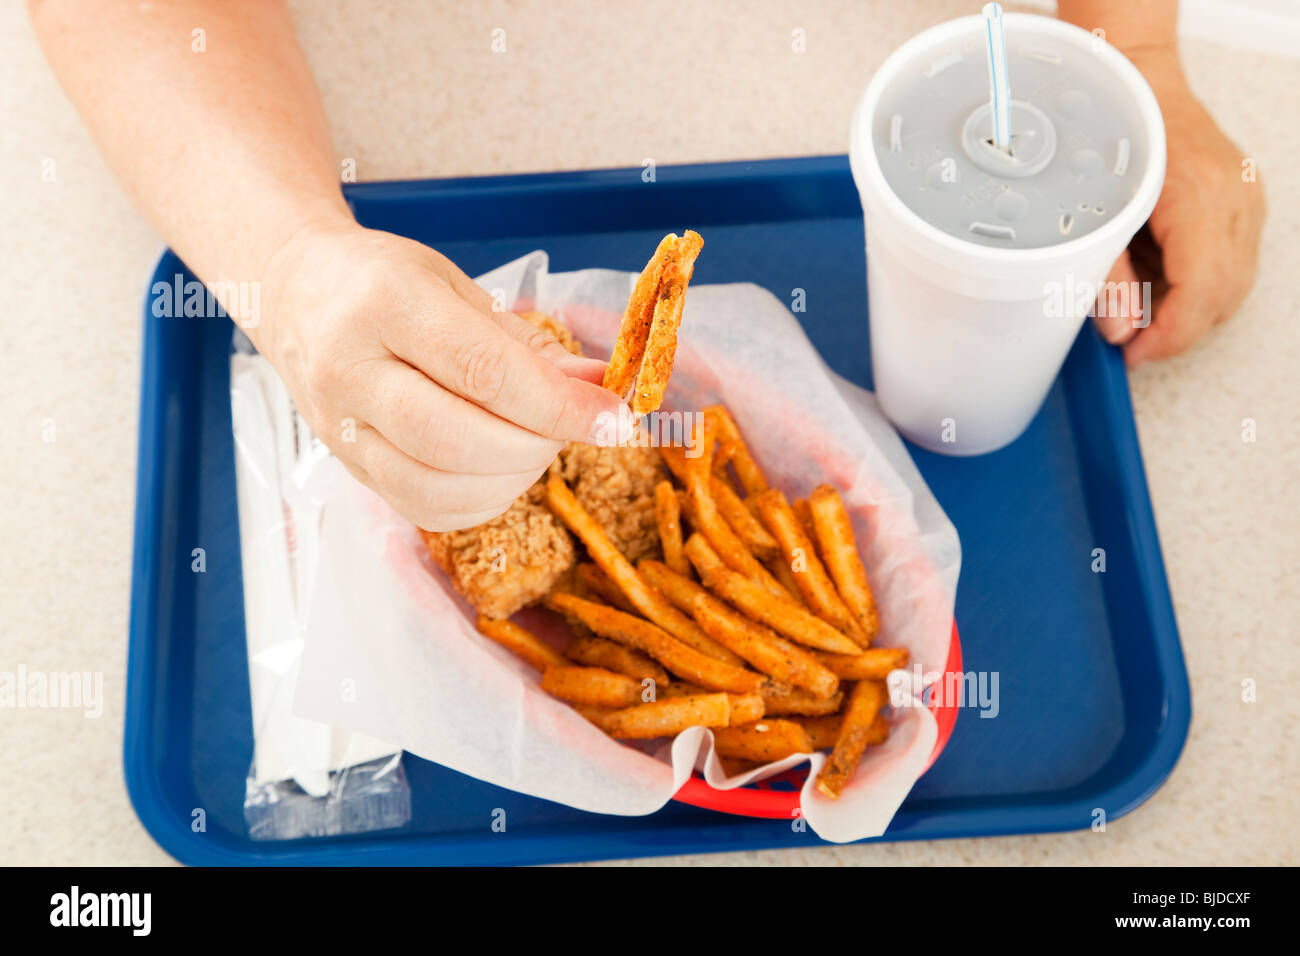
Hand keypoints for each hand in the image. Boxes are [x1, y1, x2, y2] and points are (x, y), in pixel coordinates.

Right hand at [250, 219, 630, 530]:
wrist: (294, 293)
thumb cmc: (383, 283)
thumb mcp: (459, 289)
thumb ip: (531, 346)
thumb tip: (602, 389)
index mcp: (385, 304)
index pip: (484, 372)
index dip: (559, 406)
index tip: (615, 418)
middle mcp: (351, 369)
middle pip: (458, 439)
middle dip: (538, 445)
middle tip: (575, 428)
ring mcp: (341, 427)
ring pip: (437, 487)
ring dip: (511, 478)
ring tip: (536, 444)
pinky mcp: (348, 466)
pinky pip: (423, 508)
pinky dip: (480, 500)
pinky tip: (502, 468)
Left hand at [1094, 47, 1265, 366]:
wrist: (1139, 81)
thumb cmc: (1114, 135)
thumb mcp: (1094, 213)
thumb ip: (1107, 277)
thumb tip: (1120, 332)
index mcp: (1198, 198)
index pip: (1203, 291)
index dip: (1169, 335)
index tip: (1136, 354)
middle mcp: (1234, 198)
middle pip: (1224, 296)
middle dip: (1179, 330)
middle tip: (1132, 343)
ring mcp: (1246, 199)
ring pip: (1235, 286)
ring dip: (1191, 310)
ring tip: (1143, 311)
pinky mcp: (1244, 201)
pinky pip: (1234, 262)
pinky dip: (1200, 283)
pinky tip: (1163, 278)